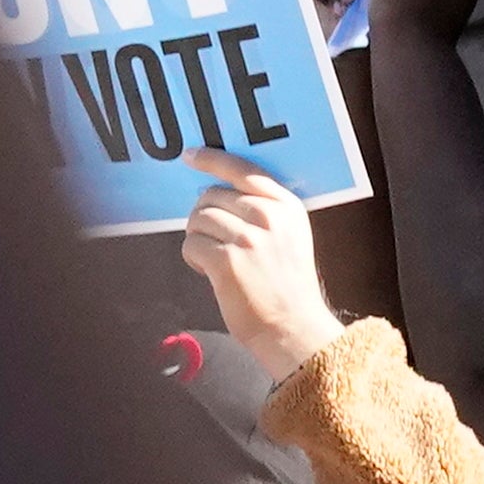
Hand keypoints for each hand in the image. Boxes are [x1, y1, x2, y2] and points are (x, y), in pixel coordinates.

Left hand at [180, 156, 343, 378]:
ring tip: (214, 259)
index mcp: (286, 207)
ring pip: (198, 219)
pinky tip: (210, 272)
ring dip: (197, 238)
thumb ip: (264, 211)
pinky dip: (193, 258)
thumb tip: (214, 194)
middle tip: (213, 239)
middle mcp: (269, 217)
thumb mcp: (290, 237)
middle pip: (211, 195)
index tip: (190, 156)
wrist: (293, 328)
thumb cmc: (287, 286)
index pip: (243, 170)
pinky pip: (191, 244)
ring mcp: (247, 239)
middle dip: (203, 215)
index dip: (212, 159)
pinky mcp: (227, 261)